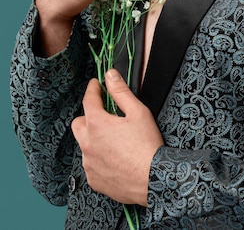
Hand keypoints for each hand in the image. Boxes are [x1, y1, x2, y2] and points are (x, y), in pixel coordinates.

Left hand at [71, 69, 162, 205]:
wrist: (153, 179)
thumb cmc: (147, 146)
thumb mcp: (138, 112)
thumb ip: (120, 92)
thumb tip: (110, 75)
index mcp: (97, 124)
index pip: (88, 100)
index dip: (92, 89)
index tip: (95, 84)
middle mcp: (88, 144)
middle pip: (78, 123)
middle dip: (88, 116)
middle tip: (104, 115)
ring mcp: (89, 163)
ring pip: (84, 144)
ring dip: (93, 138)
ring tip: (113, 139)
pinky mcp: (94, 179)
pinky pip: (90, 163)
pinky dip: (98, 158)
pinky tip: (114, 157)